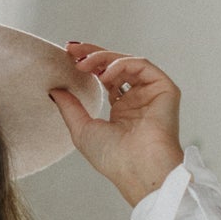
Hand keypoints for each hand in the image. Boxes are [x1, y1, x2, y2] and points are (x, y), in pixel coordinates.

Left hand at [52, 43, 184, 207]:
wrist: (138, 170)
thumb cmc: (113, 159)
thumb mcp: (81, 129)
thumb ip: (70, 107)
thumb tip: (55, 89)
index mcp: (122, 110)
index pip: (106, 77)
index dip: (88, 64)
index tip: (68, 55)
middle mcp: (138, 100)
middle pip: (116, 66)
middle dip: (93, 54)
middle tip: (72, 49)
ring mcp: (152, 94)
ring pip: (129, 63)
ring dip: (104, 58)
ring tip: (84, 64)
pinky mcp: (165, 90)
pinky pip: (143, 66)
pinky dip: (122, 64)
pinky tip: (105, 73)